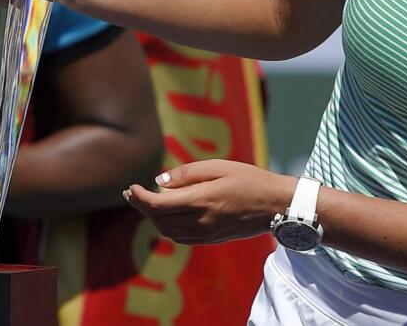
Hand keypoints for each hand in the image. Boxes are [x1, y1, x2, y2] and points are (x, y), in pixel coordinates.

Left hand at [123, 159, 296, 244]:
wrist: (276, 205)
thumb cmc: (249, 179)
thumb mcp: (218, 166)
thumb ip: (187, 173)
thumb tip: (159, 181)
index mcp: (201, 201)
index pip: (157, 205)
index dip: (139, 198)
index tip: (130, 188)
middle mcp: (201, 222)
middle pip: (159, 220)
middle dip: (142, 207)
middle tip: (132, 193)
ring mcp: (206, 234)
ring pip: (168, 231)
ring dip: (153, 218)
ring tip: (147, 202)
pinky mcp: (212, 239)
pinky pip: (181, 237)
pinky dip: (168, 226)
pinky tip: (167, 214)